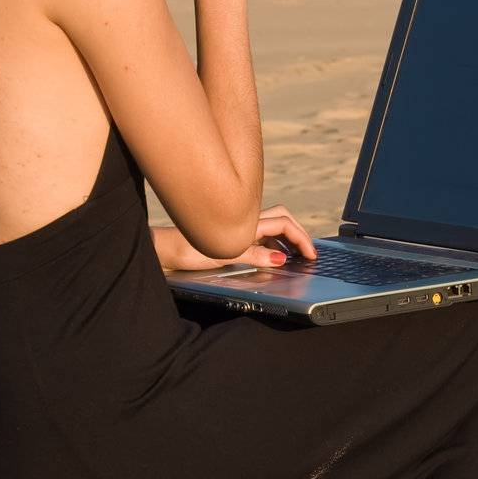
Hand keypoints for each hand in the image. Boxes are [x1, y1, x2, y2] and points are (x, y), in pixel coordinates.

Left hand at [151, 204, 319, 271]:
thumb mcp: (224, 256)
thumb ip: (254, 256)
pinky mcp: (233, 235)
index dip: (302, 239)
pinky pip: (260, 235)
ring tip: (295, 258)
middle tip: (308, 254)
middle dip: (298, 234)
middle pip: (283, 219)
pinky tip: (272, 257)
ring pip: (272, 226)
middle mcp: (246, 221)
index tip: (311, 255)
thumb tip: (281, 260)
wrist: (166, 250)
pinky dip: (273, 245)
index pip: (285, 224)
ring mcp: (240, 227)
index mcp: (247, 223)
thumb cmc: (189, 251)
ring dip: (287, 239)